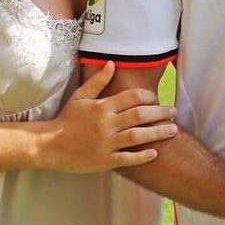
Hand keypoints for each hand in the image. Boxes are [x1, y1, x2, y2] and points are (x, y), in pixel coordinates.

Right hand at [45, 62, 177, 171]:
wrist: (50, 145)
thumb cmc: (67, 119)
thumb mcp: (80, 97)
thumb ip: (98, 81)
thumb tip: (112, 63)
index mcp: (102, 107)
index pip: (132, 97)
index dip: (148, 96)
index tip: (157, 98)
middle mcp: (106, 124)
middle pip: (140, 116)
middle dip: (160, 113)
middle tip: (174, 112)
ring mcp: (106, 144)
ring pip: (138, 137)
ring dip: (158, 133)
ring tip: (173, 130)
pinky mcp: (104, 161)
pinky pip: (127, 159)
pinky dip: (143, 156)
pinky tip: (155, 153)